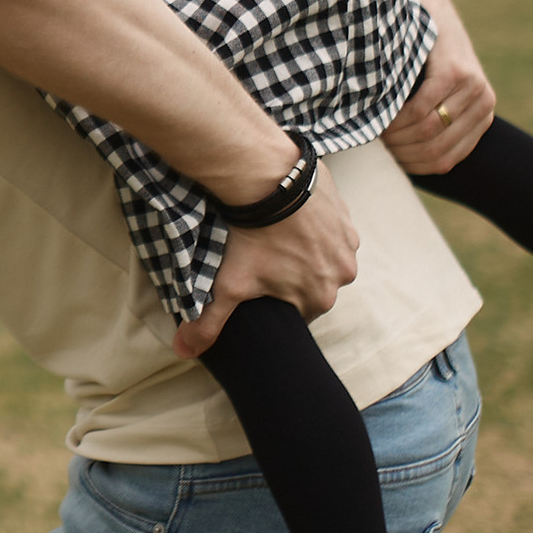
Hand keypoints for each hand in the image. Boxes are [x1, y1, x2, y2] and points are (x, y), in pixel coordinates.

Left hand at [174, 185, 360, 356]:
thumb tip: (184, 351)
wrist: (270, 181)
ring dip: (308, 251)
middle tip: (268, 256)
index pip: (298, 311)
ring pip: (325, 257)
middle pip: (314, 284)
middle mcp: (342, 275)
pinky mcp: (346, 217)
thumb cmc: (252, 237)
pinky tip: (293, 218)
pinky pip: (332, 230)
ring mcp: (348, 244)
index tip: (262, 282)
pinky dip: (316, 227)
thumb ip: (209, 323)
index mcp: (319, 300)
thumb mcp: (228, 285)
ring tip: (280, 236)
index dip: (278, 298)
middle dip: (294, 275)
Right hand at [382, 0, 495, 176]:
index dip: (410, 165)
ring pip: (428, 132)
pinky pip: (422, 109)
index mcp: (482, 115)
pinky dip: (398, 115)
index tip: (385, 157)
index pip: (444, 161)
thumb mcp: (435, 91)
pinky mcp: (456, 73)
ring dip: (396, 134)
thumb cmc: (423, 54)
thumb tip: (403, 163)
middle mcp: (484, 103)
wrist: (429, 4)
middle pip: (436, 150)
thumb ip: (431, 123)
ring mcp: (473, 87)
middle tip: (375, 141)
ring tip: (376, 126)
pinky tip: (383, 108)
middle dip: (400, 152)